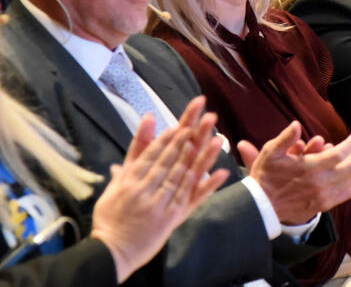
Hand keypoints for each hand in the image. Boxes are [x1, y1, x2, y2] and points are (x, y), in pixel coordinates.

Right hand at [90, 97, 227, 282]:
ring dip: (201, 158)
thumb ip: (136, 149)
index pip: (151, 155)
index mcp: (129, 180)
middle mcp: (143, 190)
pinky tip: (220, 173)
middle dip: (187, 140)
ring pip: (181, 177)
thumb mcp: (118, 180)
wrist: (111, 250)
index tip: (182, 125)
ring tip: (216, 140)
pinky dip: (206, 186)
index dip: (168, 139)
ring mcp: (158, 205)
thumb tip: (149, 118)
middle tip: (203, 122)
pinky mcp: (171, 219)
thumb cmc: (112, 213)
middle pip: (169, 161)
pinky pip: (190, 199)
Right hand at [242, 122, 350, 223]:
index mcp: (309, 168)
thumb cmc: (266, 177)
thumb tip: (296, 124)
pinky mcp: (323, 206)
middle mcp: (320, 183)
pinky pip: (346, 195)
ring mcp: (323, 196)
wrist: (262, 207)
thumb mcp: (270, 153)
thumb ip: (285, 138)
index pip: (339, 154)